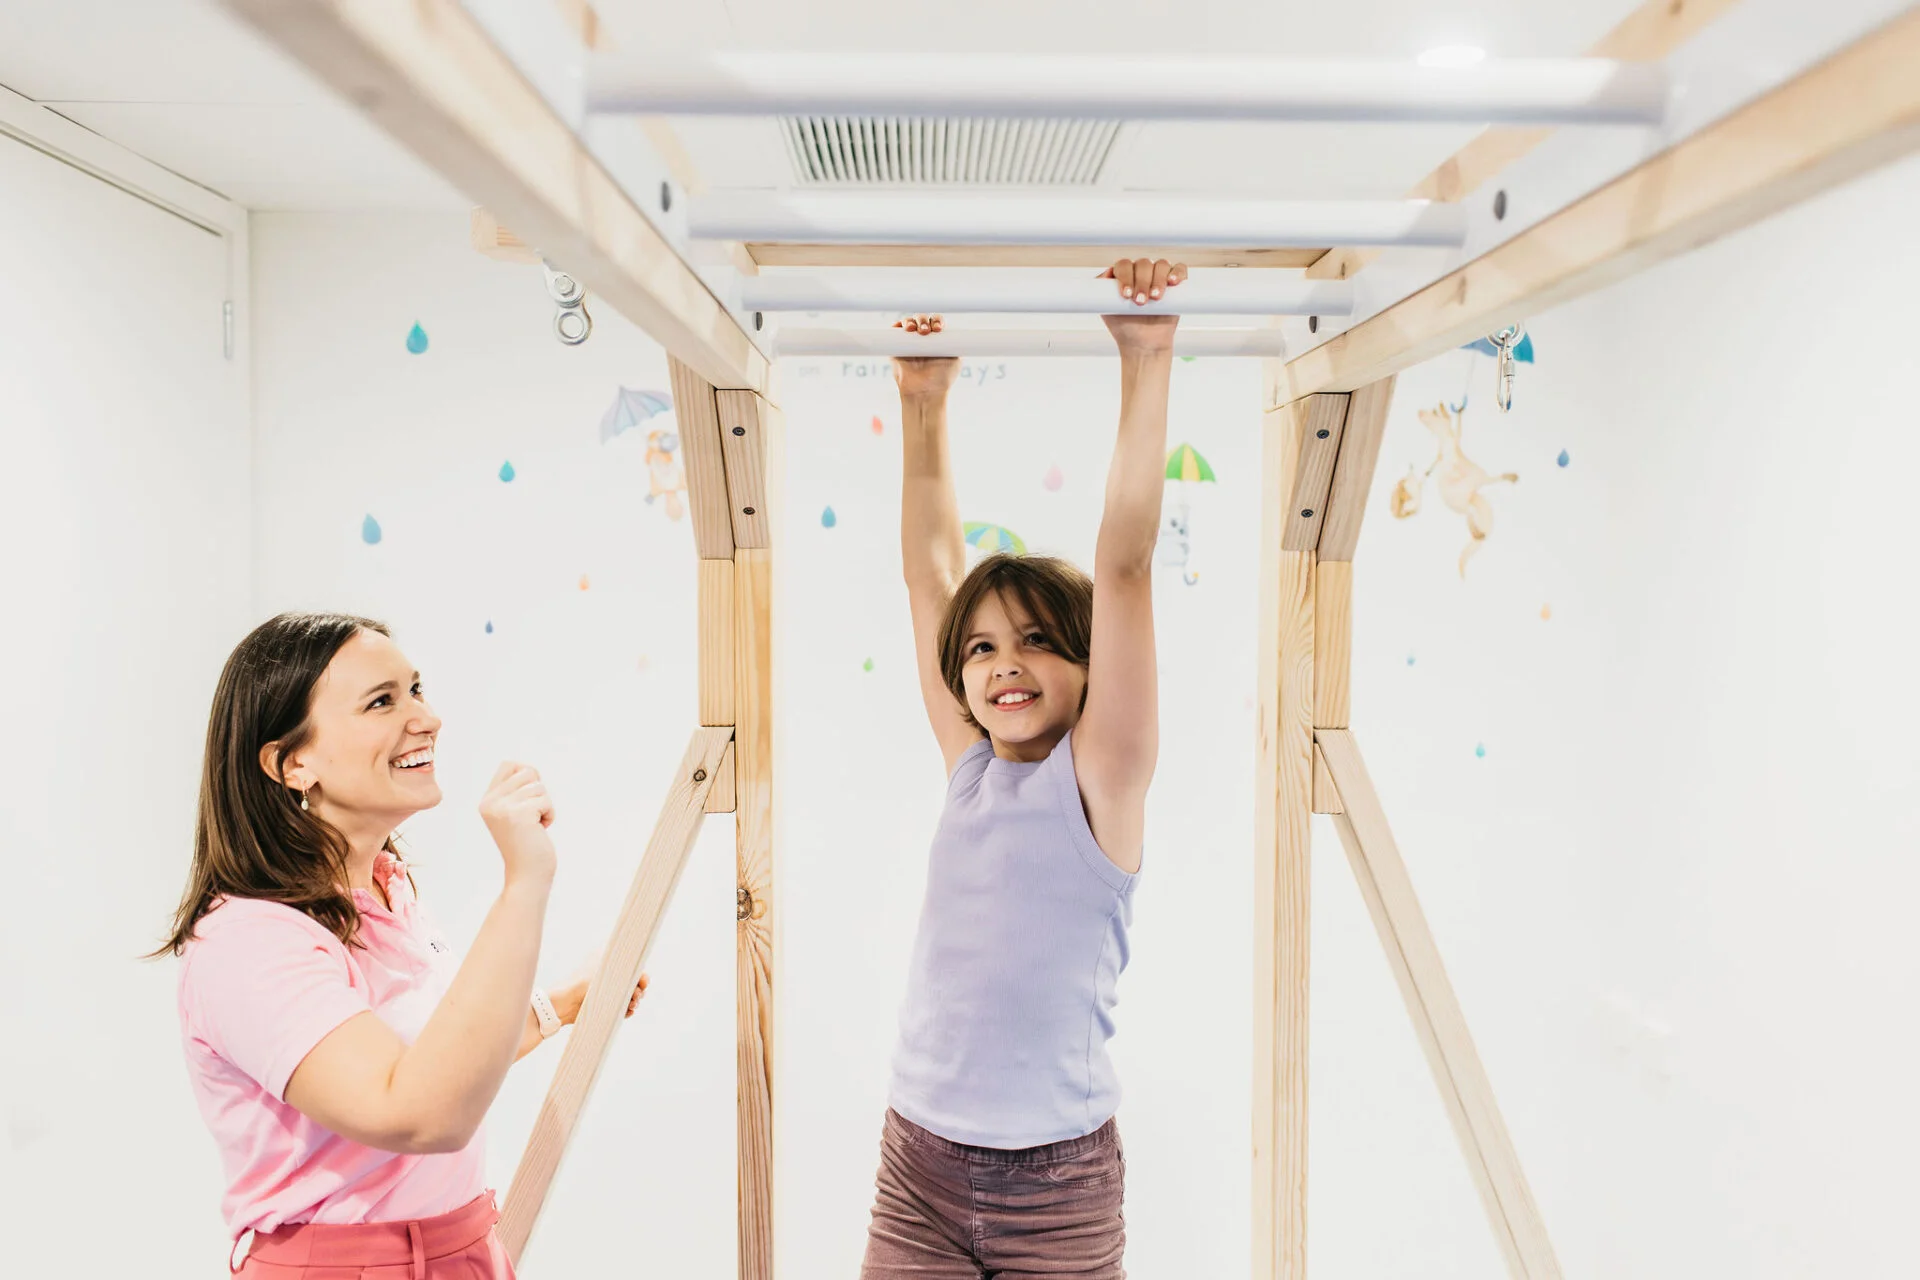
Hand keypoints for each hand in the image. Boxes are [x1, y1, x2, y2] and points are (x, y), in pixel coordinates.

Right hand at [478, 762, 556, 885]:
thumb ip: (514, 791)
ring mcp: (503, 807)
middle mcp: (491, 802)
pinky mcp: (519, 814)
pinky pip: (546, 801)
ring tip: (534, 824)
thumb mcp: (511, 814)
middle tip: (533, 814)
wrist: (526, 875)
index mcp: (487, 800)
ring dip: (544, 805)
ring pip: (539, 786)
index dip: (527, 774)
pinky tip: (539, 830)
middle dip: (538, 792)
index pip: (509, 765)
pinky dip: (549, 815)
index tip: (530, 796)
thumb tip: (528, 768)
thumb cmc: (526, 844)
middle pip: (527, 771)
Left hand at [552, 971, 648, 1023]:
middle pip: (633, 984)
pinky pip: (621, 1009)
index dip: (640, 976)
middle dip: (638, 991)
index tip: (643, 983)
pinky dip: (626, 1011)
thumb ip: (624, 972)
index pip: (632, 969)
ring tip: (631, 1006)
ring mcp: (606, 993)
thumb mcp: (604, 973)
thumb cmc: (581, 983)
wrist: (563, 1004)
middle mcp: (609, 977)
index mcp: (609, 964)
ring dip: (634, 1002)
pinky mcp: (604, 1006)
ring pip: (629, 997)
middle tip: (635, 998)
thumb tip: (642, 973)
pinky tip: (627, 1012)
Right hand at [893, 315, 959, 397]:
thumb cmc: (942, 379)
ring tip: (913, 329)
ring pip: (908, 322)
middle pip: (921, 318)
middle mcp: (923, 338)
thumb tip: (953, 332)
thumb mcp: (955, 360)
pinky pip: (894, 331)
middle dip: (923, 320)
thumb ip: (955, 344)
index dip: (937, 320)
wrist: (925, 392)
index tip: (938, 329)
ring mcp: (908, 342)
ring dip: (910, 321)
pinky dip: (896, 325)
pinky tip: (901, 327)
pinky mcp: (895, 347)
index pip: (936, 321)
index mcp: (937, 339)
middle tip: (925, 331)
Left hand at [1099, 258, 1185, 353]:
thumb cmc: (1124, 328)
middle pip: (1143, 264)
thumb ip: (1102, 291)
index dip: (1125, 277)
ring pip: (1161, 265)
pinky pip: (1179, 269)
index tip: (1126, 296)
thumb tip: (1106, 274)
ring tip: (1156, 298)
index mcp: (1124, 276)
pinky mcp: (1176, 284)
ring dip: (1158, 280)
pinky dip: (1177, 273)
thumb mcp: (1107, 310)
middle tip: (1141, 302)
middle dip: (1141, 282)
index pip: (1124, 265)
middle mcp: (1141, 273)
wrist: (1144, 345)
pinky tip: (1173, 282)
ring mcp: (1159, 277)